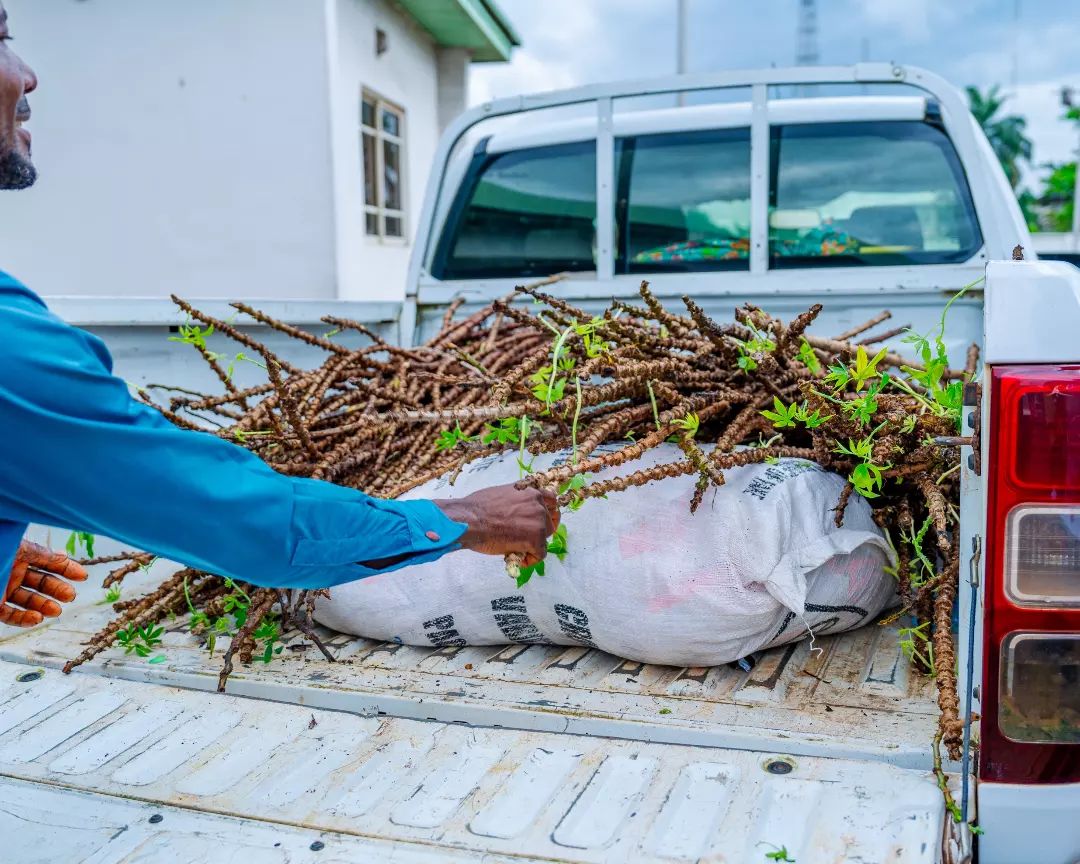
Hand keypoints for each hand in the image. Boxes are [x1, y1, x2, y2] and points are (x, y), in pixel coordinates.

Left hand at [2, 541, 87, 626]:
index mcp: (19, 554)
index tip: (83, 576)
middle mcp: (12, 572)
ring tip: (56, 610)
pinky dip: (24, 619)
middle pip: (41, 583)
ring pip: (28, 600)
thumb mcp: (19, 549)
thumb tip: (64, 556)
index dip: (66, 568)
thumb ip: (40, 553)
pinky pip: (10, 615)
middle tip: (70, 596)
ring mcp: (2, 590)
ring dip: (44, 606)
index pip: (47, 561)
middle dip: (58, 590)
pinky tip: (36, 618)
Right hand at [434, 484, 558, 566]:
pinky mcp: (535, 539)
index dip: (548, 512)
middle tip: (525, 539)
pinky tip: (518, 560)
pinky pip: (540, 554)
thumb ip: (516, 501)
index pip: (551, 500)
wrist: (469, 520)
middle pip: (549, 521)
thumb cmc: (477, 508)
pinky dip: (531, 560)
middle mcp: (538, 504)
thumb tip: (516, 512)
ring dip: (533, 545)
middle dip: (539, 531)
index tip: (543, 521)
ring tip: (516, 549)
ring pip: (544, 538)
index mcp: (530, 492)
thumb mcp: (502, 494)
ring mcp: (538, 522)